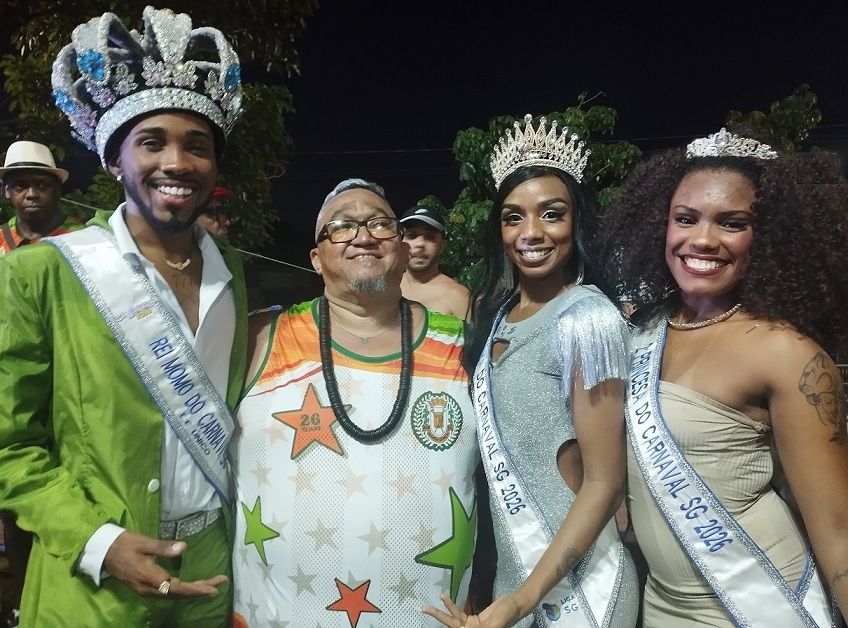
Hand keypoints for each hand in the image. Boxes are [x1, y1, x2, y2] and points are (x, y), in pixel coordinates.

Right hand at [103, 530, 227, 596]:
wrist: (103, 552)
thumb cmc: (124, 544)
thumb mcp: (144, 543)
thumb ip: (163, 547)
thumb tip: (184, 547)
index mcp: (150, 577)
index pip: (178, 587)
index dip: (197, 589)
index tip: (214, 588)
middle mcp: (149, 588)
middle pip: (179, 593)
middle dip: (200, 589)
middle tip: (220, 583)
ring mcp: (146, 590)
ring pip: (173, 594)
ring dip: (193, 590)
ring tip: (211, 584)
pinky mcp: (145, 587)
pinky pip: (167, 592)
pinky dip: (182, 590)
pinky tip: (191, 586)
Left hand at [423, 593, 523, 627]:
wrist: (515, 604)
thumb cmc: (508, 613)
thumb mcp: (498, 621)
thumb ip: (488, 627)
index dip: (449, 627)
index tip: (435, 621)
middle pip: (451, 627)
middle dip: (437, 618)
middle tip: (423, 609)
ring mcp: (472, 626)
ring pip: (452, 620)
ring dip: (440, 612)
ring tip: (426, 606)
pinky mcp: (473, 620)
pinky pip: (458, 613)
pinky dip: (451, 606)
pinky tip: (444, 598)